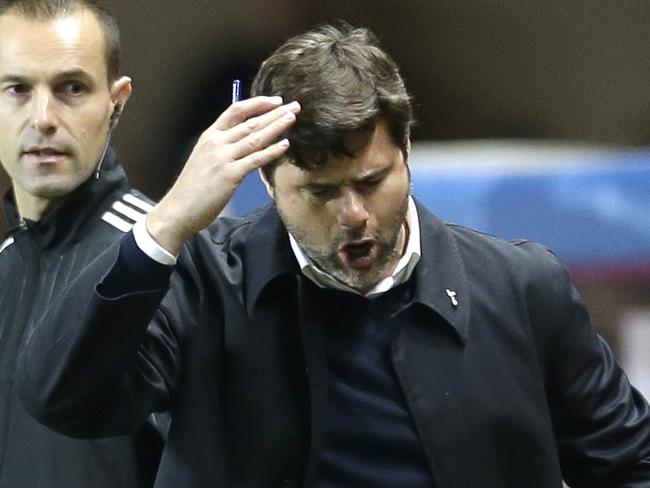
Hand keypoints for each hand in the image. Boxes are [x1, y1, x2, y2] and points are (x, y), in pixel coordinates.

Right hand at [146, 97, 299, 254]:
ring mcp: (222, 158)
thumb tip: (243, 140)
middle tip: (294, 106)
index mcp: (209, 136)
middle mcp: (216, 143)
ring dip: (276, 126)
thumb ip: (221, 147)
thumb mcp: (204, 159)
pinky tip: (285, 145)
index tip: (275, 101)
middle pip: (250, 122)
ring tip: (293, 118)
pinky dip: (271, 151)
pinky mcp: (229, 175)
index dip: (257, 104)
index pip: (236, 111)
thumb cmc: (192, 188)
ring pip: (255, 137)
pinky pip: (255, 160)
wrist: (178, 209)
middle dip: (274, 113)